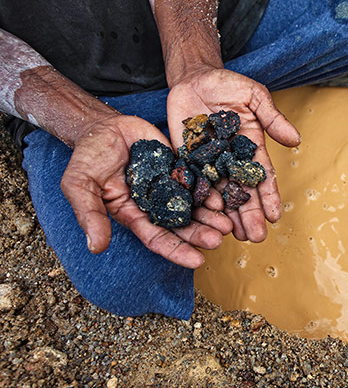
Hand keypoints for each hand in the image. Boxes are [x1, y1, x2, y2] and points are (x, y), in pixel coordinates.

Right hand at [60, 114, 231, 267]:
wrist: (103, 126)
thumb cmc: (88, 158)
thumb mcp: (80, 185)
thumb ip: (90, 214)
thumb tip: (96, 247)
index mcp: (135, 215)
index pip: (158, 239)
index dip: (178, 251)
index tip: (198, 261)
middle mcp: (157, 206)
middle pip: (183, 226)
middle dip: (201, 234)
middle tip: (220, 239)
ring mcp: (171, 187)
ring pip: (195, 206)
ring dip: (211, 217)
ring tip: (228, 224)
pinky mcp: (181, 168)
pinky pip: (199, 181)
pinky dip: (211, 190)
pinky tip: (223, 197)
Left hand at [166, 66, 301, 242]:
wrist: (194, 77)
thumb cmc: (228, 84)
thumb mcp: (254, 96)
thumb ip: (272, 117)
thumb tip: (295, 140)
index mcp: (251, 147)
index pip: (262, 175)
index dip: (268, 196)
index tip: (275, 216)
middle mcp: (231, 159)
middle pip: (242, 192)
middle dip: (249, 215)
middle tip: (256, 237)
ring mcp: (208, 162)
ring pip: (219, 193)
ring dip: (227, 215)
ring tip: (234, 236)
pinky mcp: (186, 159)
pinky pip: (192, 181)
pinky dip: (199, 198)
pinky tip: (205, 215)